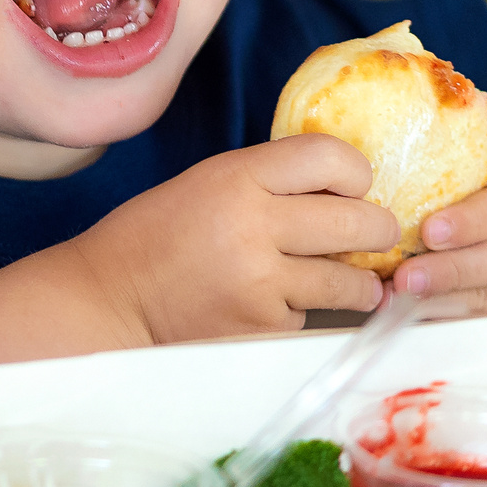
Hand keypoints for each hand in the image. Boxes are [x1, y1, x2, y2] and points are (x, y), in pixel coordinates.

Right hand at [54, 136, 399, 341]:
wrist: (110, 300)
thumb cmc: (156, 236)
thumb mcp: (206, 183)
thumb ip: (268, 181)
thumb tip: (344, 191)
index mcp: (236, 177)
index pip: (332, 158)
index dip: (357, 172)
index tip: (354, 187)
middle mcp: (254, 226)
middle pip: (360, 221)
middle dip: (377, 230)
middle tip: (372, 235)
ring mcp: (261, 283)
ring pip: (351, 281)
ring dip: (359, 283)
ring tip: (350, 282)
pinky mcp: (261, 328)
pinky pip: (311, 316)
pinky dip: (305, 312)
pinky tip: (277, 305)